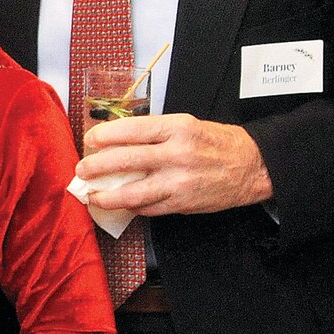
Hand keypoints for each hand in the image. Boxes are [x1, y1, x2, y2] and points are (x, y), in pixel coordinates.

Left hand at [79, 113, 272, 214]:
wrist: (251, 166)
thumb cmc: (213, 143)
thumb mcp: (185, 125)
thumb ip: (153, 133)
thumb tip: (114, 140)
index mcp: (176, 129)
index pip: (131, 130)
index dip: (105, 135)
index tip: (90, 140)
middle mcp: (177, 154)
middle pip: (126, 161)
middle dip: (96, 167)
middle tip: (82, 170)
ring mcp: (179, 181)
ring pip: (133, 193)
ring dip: (107, 196)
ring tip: (93, 195)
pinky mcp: (182, 203)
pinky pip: (148, 208)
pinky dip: (132, 206)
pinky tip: (122, 203)